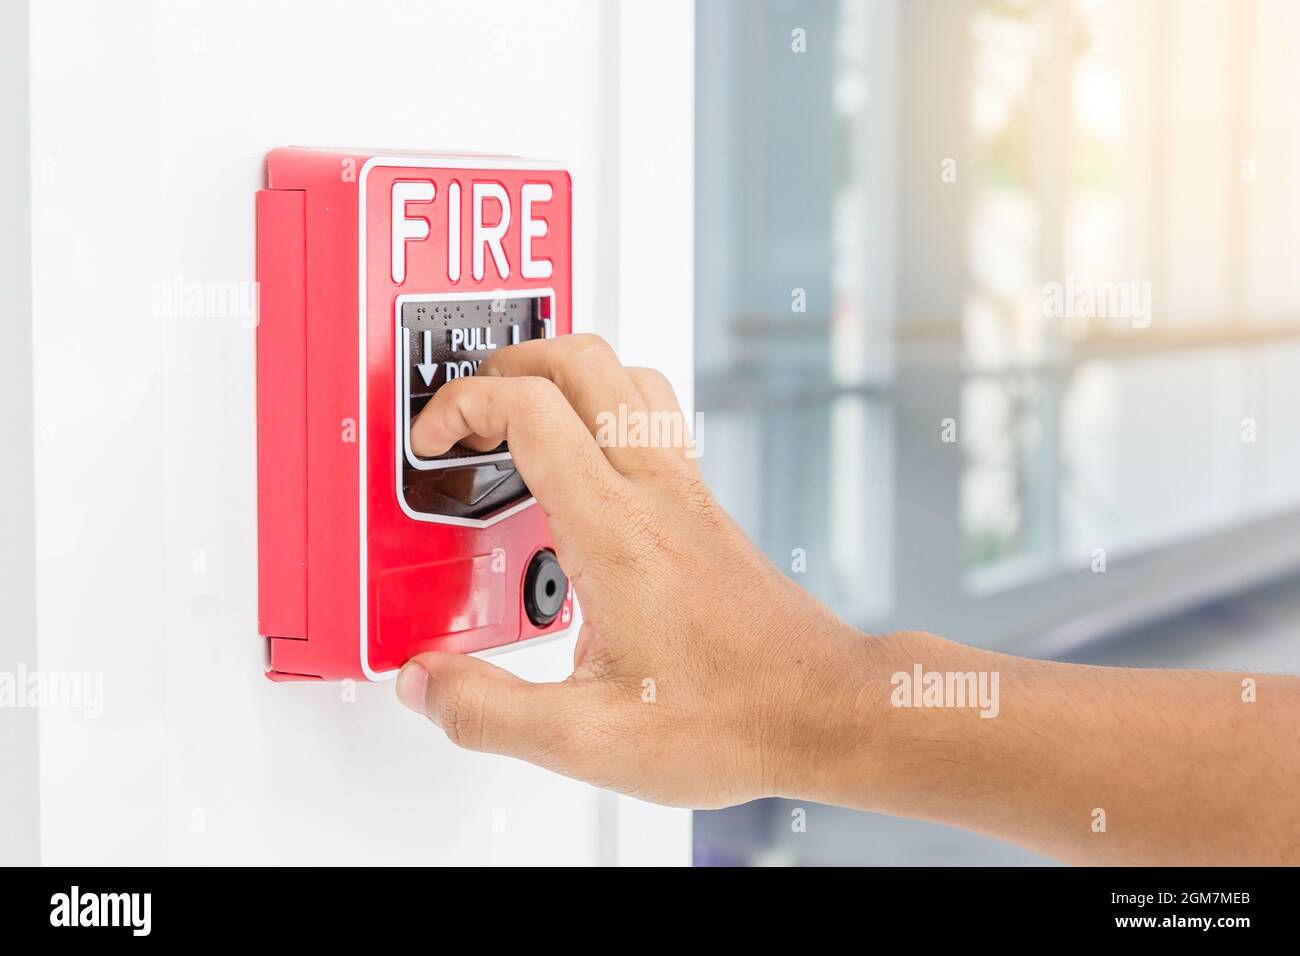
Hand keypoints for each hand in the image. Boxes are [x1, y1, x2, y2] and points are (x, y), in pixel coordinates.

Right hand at [398, 334, 875, 807]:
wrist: (827, 710)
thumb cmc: (735, 717)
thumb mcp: (588, 740)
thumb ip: (490, 712)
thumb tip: (426, 683)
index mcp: (616, 530)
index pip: (531, 409)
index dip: (463, 404)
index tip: (433, 440)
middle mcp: (655, 492)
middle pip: (582, 360)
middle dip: (508, 364)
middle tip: (468, 412)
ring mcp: (686, 493)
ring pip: (627, 376)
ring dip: (563, 375)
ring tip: (520, 416)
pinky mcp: (704, 509)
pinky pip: (652, 421)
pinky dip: (603, 412)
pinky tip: (582, 469)